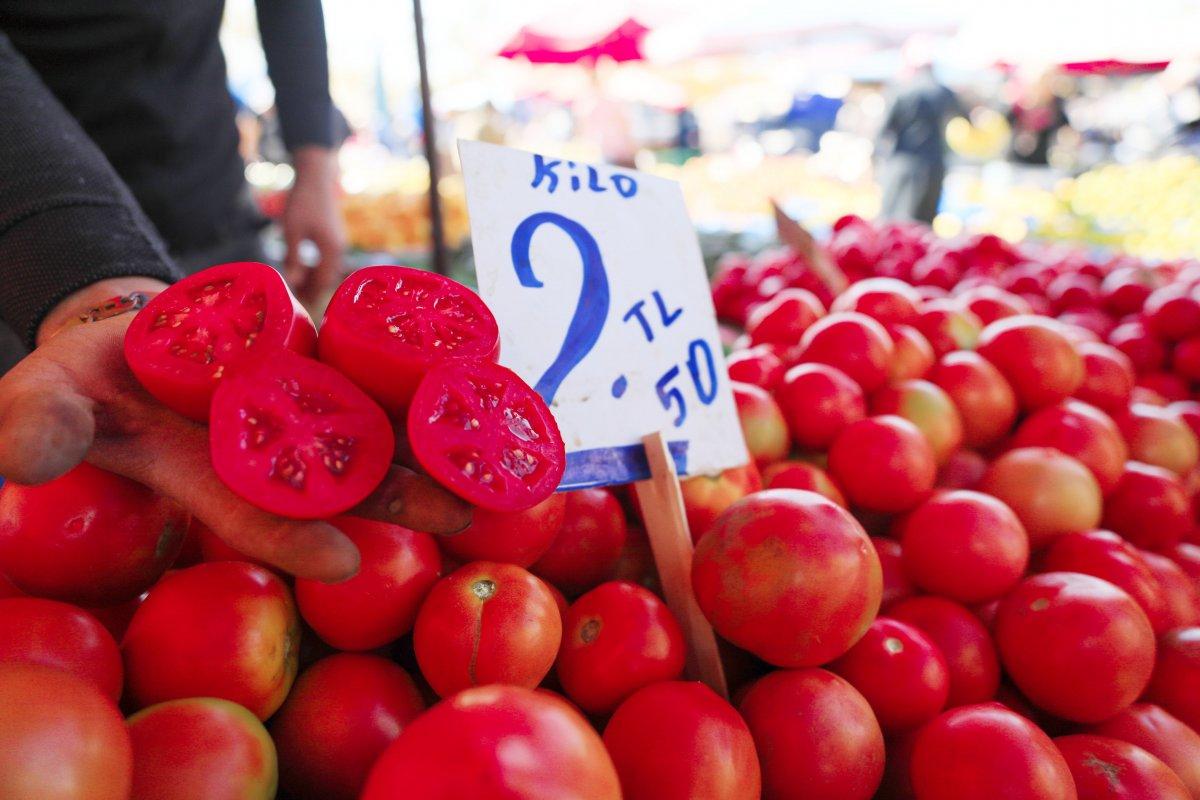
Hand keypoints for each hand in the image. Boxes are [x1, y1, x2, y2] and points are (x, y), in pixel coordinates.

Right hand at [0, 279, 470, 582]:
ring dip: (439, 440)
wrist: (127, 332)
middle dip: (407, 493)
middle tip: (469, 506)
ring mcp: (305, 407)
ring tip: (503, 450)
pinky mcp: (326, 364)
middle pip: (346, 477)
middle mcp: (272, 450)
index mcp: (207, 475)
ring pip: (380, 426)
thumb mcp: (45, 396)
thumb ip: (41, 425)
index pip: (254, 514)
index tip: (343, 560)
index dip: (293, 537)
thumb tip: (27, 457)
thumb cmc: (80, 381)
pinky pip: (383, 371)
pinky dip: (428, 375)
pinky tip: (481, 374)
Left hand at [282, 146, 345, 302]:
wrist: (316, 177)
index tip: (296, 302)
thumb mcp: (292, 232)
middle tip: (296, 297)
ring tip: (298, 283)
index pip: (322, 281)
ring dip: (314, 277)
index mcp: (331, 250)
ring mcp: (338, 242)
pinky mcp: (334, 236)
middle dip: (312, 289)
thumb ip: (293, 258)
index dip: (310, 293)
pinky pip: (328, 259)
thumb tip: (292, 283)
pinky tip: (304, 266)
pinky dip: (317, 266)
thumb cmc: (302, 202)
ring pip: (328, 269)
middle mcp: (339, 249)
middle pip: (327, 278)